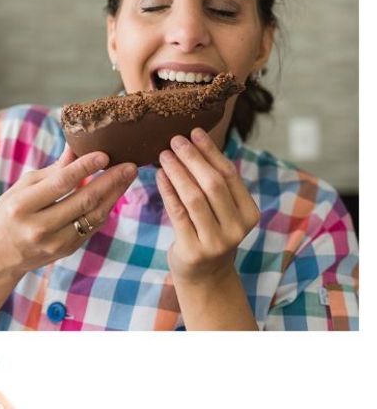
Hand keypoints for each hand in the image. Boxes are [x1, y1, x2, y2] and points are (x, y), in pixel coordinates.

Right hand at [0, 148, 135, 279]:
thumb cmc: (7, 215)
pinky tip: (113, 194)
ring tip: (127, 176)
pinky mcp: (66, 251)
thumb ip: (51, 171)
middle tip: (131, 164)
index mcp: (22, 206)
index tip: (105, 154)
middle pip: (83, 201)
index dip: (85, 167)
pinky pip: (92, 227)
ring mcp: (54, 243)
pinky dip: (104, 209)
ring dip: (114, 195)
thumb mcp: (20, 189)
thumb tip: (77, 146)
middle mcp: (38, 227)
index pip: (60, 183)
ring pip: (93, 216)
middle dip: (110, 181)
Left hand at [156, 128, 259, 285]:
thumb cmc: (211, 234)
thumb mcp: (223, 213)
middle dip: (193, 158)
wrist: (205, 276)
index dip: (211, 151)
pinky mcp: (194, 249)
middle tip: (175, 140)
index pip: (230, 175)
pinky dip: (168, 191)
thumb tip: (196, 143)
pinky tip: (159, 175)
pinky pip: (178, 213)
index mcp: (250, 213)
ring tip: (164, 154)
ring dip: (177, 172)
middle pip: (213, 184)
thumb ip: (217, 186)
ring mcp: (216, 240)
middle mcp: (237, 227)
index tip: (195, 132)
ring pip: (194, 197)